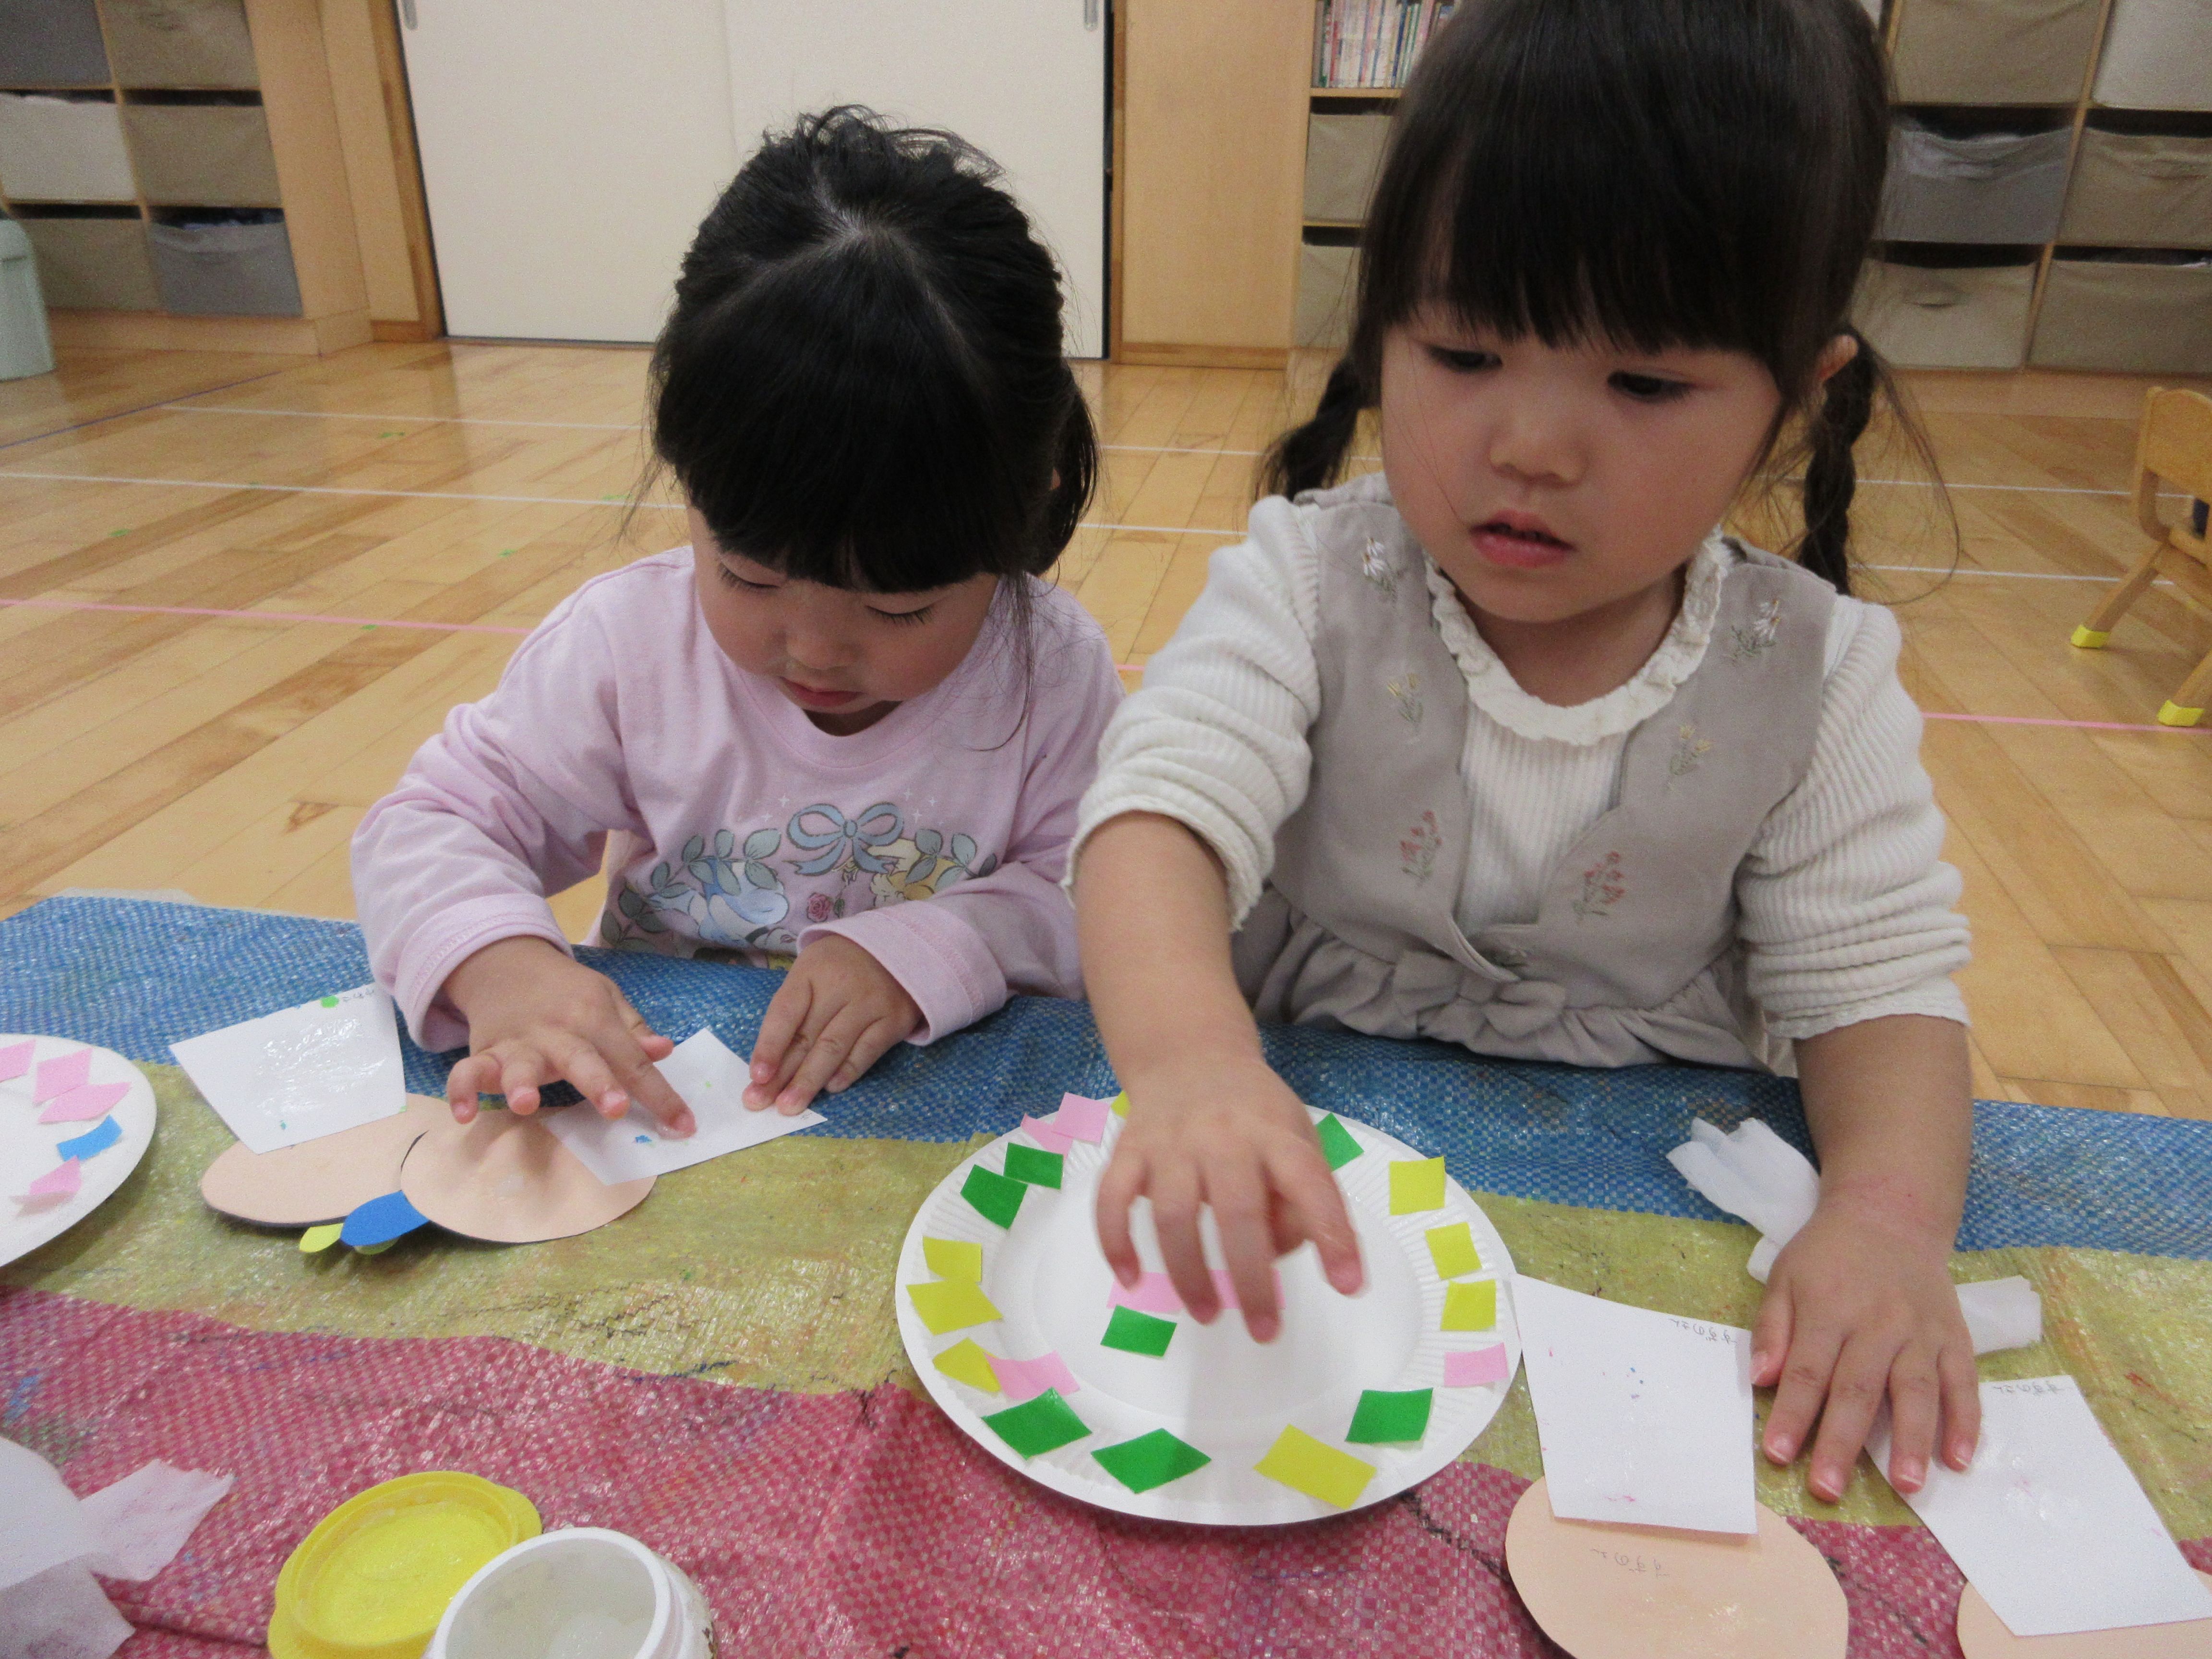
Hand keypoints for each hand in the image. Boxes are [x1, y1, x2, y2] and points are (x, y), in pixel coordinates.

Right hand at [441, 935, 691, 1133]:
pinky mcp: (485, 1051)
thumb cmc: (567, 992)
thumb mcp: (606, 998)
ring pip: (520, 1065)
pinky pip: (468, 1071)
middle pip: (581, 1060)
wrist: (507, 962)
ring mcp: (519, 1043)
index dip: (660, 1095)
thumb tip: (664, 1051)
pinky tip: (464, 1114)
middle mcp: (558, 1033)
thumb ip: (633, 1029)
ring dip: (521, 1084)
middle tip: (616, 1108)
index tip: (684, 1126)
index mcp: (595, 1019)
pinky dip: (463, 1091)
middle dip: (599, 1084)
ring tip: (524, 1104)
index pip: (633, 1061)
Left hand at [744, 933, 918, 1112]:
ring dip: (809, 1081)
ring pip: (834, 1048)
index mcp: (812, 970)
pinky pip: (867, 1052)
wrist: (901, 947)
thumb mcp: (812, 972)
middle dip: (781, 1074)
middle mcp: (841, 985)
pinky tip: (830, 1088)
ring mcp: (870, 1003)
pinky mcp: (894, 1020)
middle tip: (759, 1103)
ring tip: (789, 1106)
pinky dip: (847, 1072)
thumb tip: (770, 1063)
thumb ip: (793, 1010)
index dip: (769, 1045)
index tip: (757, 1076)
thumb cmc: (842, 967)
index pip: (785, 1012)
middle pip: (806, 1036)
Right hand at [1095, 1054, 1363, 1342]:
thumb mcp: (1296, 1136)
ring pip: (1174, 1215)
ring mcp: (1170, 1142)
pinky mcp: (1129, 1150)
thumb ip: (1301, 1194)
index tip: (1347, 1285)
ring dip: (1189, 1274)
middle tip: (1265, 1330)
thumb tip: (1280, 1255)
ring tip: (1208, 1314)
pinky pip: (1113, 1200)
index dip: (1331, 1233)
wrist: (1189, 1055)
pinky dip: (1116, 1242)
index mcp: (1275, 1133)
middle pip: (1237, 1212)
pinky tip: (1131, 1279)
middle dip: (1251, 1279)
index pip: (1309, 1183)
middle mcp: (1223, 1135)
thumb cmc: (1254, 1112)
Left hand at [1753, 1194, 1979, 1500]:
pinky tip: (1958, 1459)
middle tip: (1829, 1488)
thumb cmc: (1828, 1254)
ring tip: (1905, 1485)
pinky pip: (1963, 1383)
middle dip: (1842, 1442)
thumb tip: (1760, 1380)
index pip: (1807, 1369)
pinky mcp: (1955, 1336)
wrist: (1890, 1215)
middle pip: (1858, 1388)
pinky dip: (1965, 1422)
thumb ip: (1773, 1329)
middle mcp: (1878, 1323)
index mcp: (1829, 1308)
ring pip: (1916, 1390)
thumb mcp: (1785, 1277)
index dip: (1792, 1413)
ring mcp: (1922, 1332)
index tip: (1778, 1454)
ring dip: (1911, 1440)